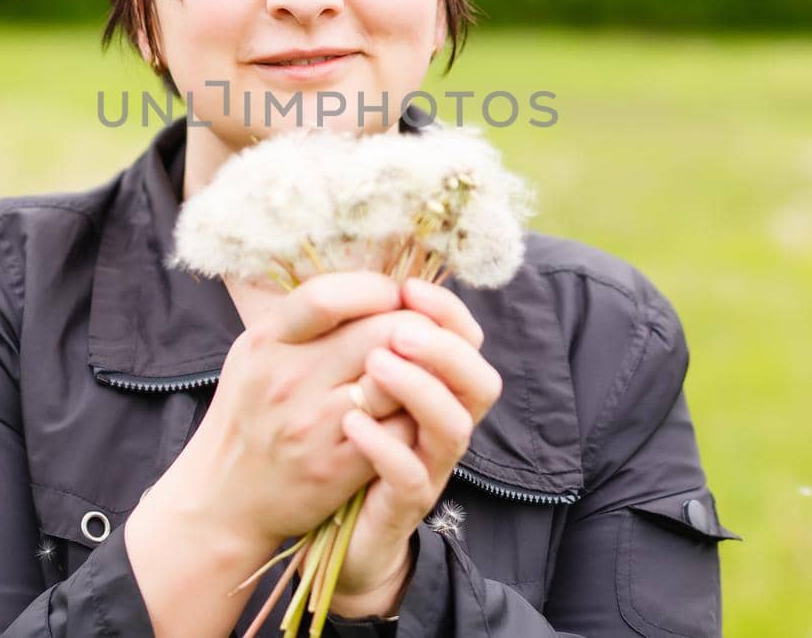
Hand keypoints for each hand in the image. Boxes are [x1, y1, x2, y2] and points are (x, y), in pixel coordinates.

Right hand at [173, 271, 430, 547]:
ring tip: (418, 371)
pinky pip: (399, 427)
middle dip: (414, 328)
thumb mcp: (254, 352)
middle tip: (419, 335)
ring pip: (398, 380)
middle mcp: (288, 380)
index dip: (375, 288)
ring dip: (420, 372)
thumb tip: (367, 284)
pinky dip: (412, 416)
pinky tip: (407, 413)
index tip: (391, 296)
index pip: (329, 297)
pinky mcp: (338, 466)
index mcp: (266, 342)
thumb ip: (302, 318)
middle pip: (381, 333)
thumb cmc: (247, 414)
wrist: (222, 497)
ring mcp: (315, 425)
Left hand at [328, 275, 502, 615]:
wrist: (333, 532)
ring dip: (419, 390)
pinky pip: (410, 476)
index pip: (466, 339)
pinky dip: (385, 446)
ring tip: (375, 365)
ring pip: (454, 426)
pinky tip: (352, 422)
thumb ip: (363, 338)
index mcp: (436, 387)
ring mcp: (428, 466)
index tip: (410, 288)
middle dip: (444, 348)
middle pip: (478, 380)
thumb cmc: (345, 446)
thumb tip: (359, 278)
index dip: (448, 311)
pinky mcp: (403, 505)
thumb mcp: (353, 383)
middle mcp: (442, 425)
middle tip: (400, 331)